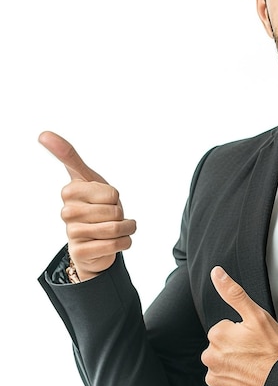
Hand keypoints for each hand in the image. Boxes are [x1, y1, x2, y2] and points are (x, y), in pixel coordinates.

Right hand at [39, 131, 136, 280]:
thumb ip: (67, 154)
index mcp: (70, 192)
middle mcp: (67, 212)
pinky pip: (115, 245)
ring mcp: (72, 233)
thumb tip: (43, 133)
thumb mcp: (86, 177)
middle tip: (109, 216)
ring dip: (126, 228)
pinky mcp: (81, 253)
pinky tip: (116, 242)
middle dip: (120, 214)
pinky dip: (124, 242)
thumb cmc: (94, 204)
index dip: (115, 196)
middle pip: (114, 210)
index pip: (111, 192)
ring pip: (116, 227)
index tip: (103, 199)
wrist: (95, 240)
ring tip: (117, 228)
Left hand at [202, 266, 277, 385]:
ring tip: (254, 368)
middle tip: (255, 353)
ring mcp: (215, 379)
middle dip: (234, 349)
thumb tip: (216, 272)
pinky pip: (224, 385)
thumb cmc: (274, 351)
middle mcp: (210, 358)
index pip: (224, 329)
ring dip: (234, 366)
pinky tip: (249, 381)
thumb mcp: (257, 315)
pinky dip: (235, 383)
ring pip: (222, 366)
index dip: (241, 333)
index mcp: (217, 335)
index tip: (254, 339)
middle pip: (220, 348)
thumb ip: (234, 293)